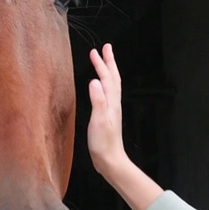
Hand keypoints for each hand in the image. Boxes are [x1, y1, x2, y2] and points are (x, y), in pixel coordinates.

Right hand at [86, 43, 164, 209]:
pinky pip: (108, 94)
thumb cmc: (104, 143)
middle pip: (113, 79)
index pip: (108, 78)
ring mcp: (111, 110)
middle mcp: (113, 104)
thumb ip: (97, 101)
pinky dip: (105, 84)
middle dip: (108, 62)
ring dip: (107, 71)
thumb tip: (95, 81)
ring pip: (111, 85)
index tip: (96, 51)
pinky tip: (99, 86)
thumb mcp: (98, 121)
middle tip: (105, 48)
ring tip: (103, 61)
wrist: (110, 161)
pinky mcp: (107, 116)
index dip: (102, 64)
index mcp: (111, 103)